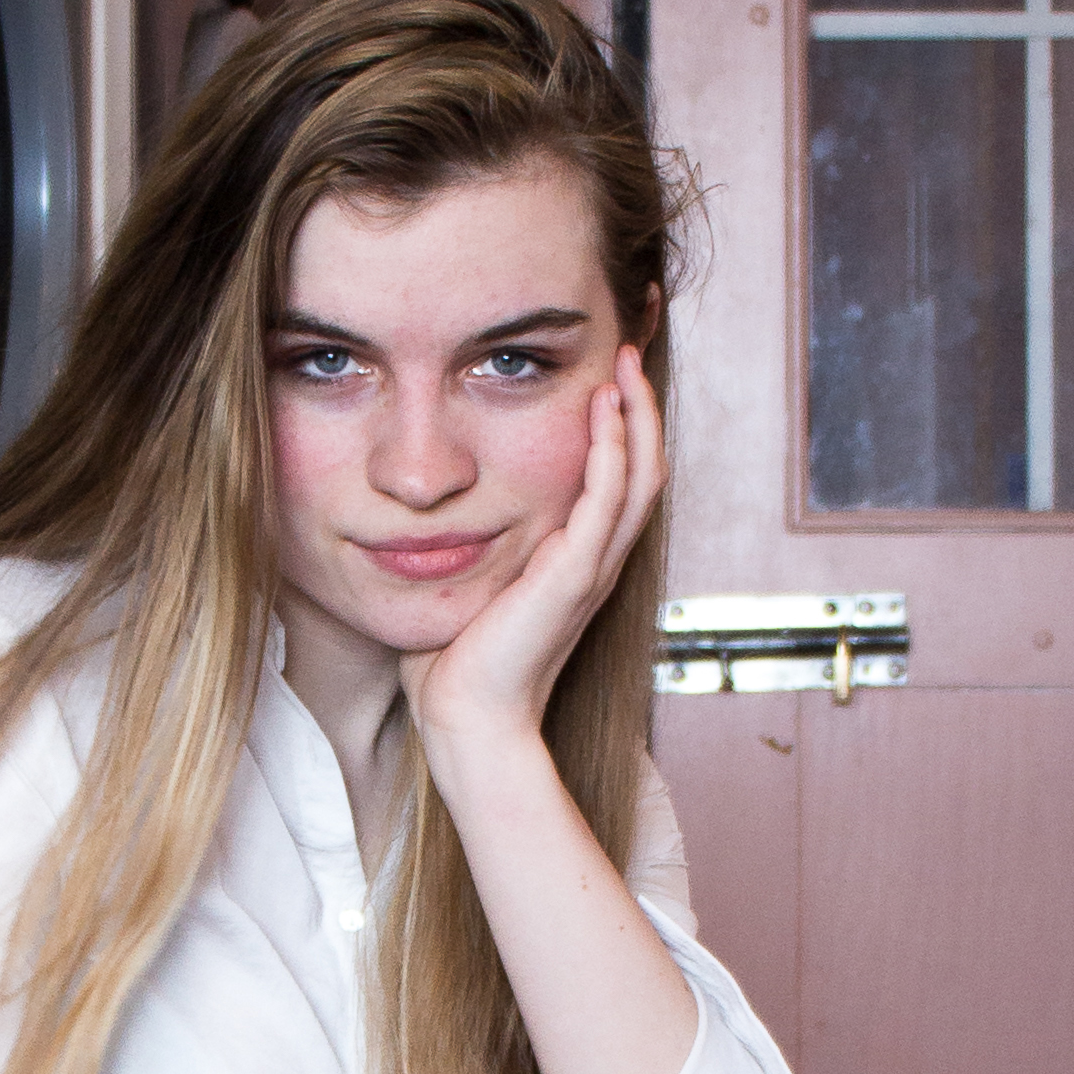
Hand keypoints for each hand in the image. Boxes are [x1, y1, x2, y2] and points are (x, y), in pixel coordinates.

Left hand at [403, 346, 665, 768]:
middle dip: (640, 406)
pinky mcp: (574, 577)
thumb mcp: (468, 585)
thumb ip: (466, 546)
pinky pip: (606, 500)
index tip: (604, 378)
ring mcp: (592, 570)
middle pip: (646, 469)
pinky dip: (610, 449)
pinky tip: (602, 409)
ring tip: (624, 364)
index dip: (622, 429)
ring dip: (636, 414)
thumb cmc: (456, 665)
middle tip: (626, 352)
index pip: (619, 483)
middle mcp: (597, 563)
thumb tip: (427, 510)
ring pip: (640, 476)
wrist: (468, 722)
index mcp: (578, 565)